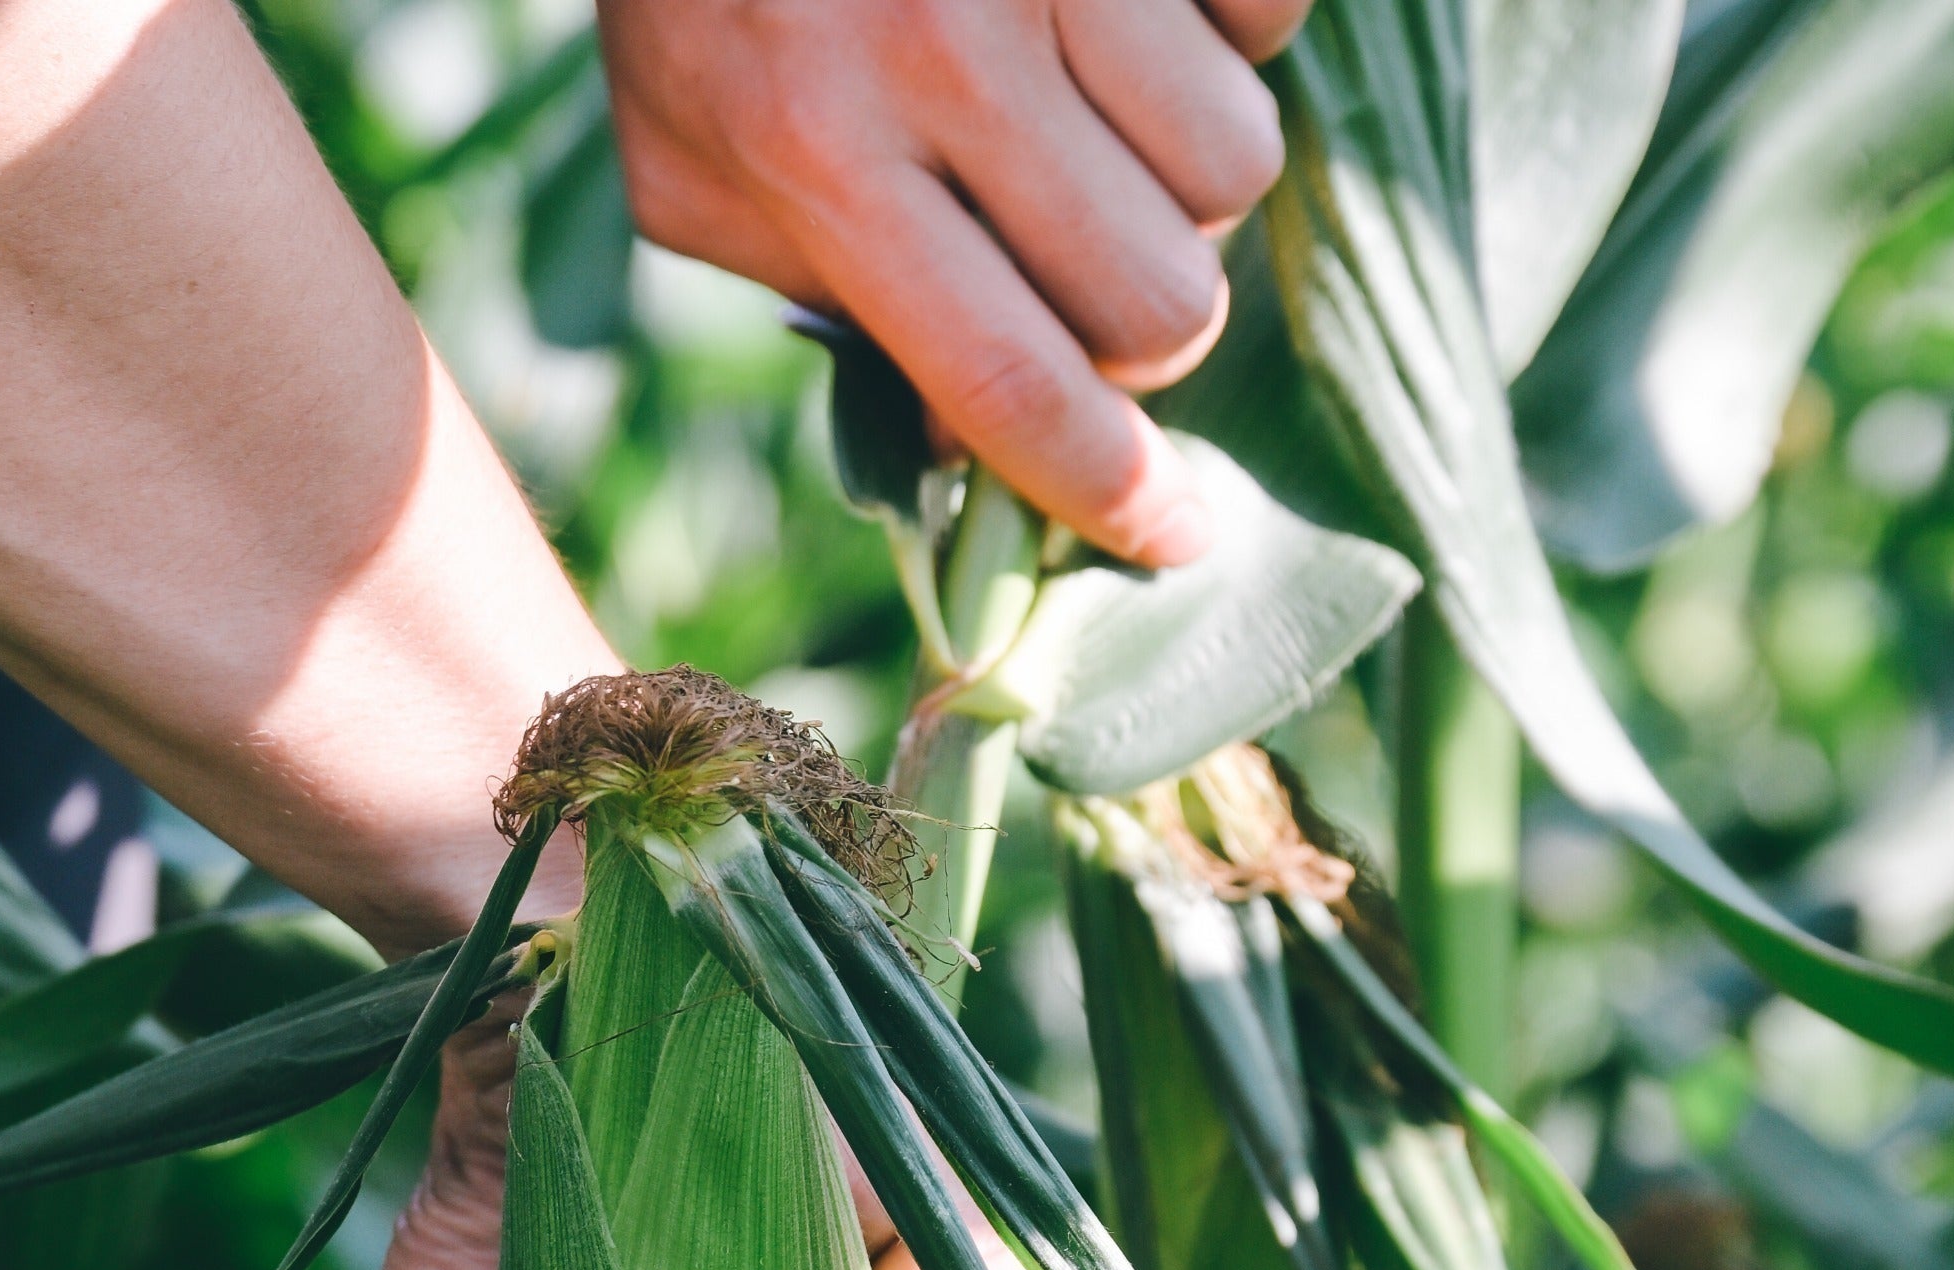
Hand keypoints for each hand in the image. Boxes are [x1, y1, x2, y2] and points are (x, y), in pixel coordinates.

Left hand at [597, 0, 1311, 566]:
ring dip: (1187, 182)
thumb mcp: (688, 163)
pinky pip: (1266, 16)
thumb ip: (817, 301)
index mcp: (817, 155)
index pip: (1012, 383)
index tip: (1174, 534)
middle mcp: (938, 53)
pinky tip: (1133, 20)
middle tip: (1094, 288)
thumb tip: (968, 439)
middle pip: (1155, 298)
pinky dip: (1226, 36)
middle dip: (1146, 334)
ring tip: (1101, 134)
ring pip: (1232, 165)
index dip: (1112, 490)